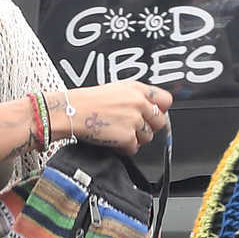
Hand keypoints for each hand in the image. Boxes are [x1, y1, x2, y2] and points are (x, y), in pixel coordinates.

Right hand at [45, 81, 170, 151]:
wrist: (73, 111)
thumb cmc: (88, 102)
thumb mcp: (116, 89)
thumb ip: (135, 97)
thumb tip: (149, 109)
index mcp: (137, 89)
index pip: (165, 100)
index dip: (160, 110)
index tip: (153, 115)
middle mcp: (138, 103)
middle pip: (159, 122)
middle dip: (148, 127)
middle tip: (133, 127)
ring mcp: (134, 120)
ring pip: (148, 137)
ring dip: (135, 138)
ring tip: (119, 133)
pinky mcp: (127, 137)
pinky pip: (134, 148)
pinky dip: (124, 148)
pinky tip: (114, 141)